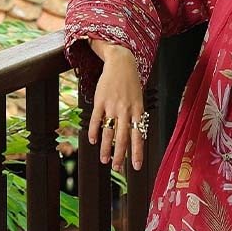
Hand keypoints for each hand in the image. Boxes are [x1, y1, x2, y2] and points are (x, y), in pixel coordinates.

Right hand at [88, 41, 146, 171]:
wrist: (121, 62)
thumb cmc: (132, 84)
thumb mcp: (139, 100)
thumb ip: (136, 118)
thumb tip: (134, 138)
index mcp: (138, 111)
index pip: (138, 136)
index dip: (137, 152)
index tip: (136, 167)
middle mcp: (126, 110)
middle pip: (123, 138)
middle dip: (120, 155)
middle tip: (117, 168)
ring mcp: (112, 106)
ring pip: (109, 131)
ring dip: (106, 148)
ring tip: (104, 160)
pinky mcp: (100, 100)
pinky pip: (96, 119)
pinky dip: (94, 131)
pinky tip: (92, 141)